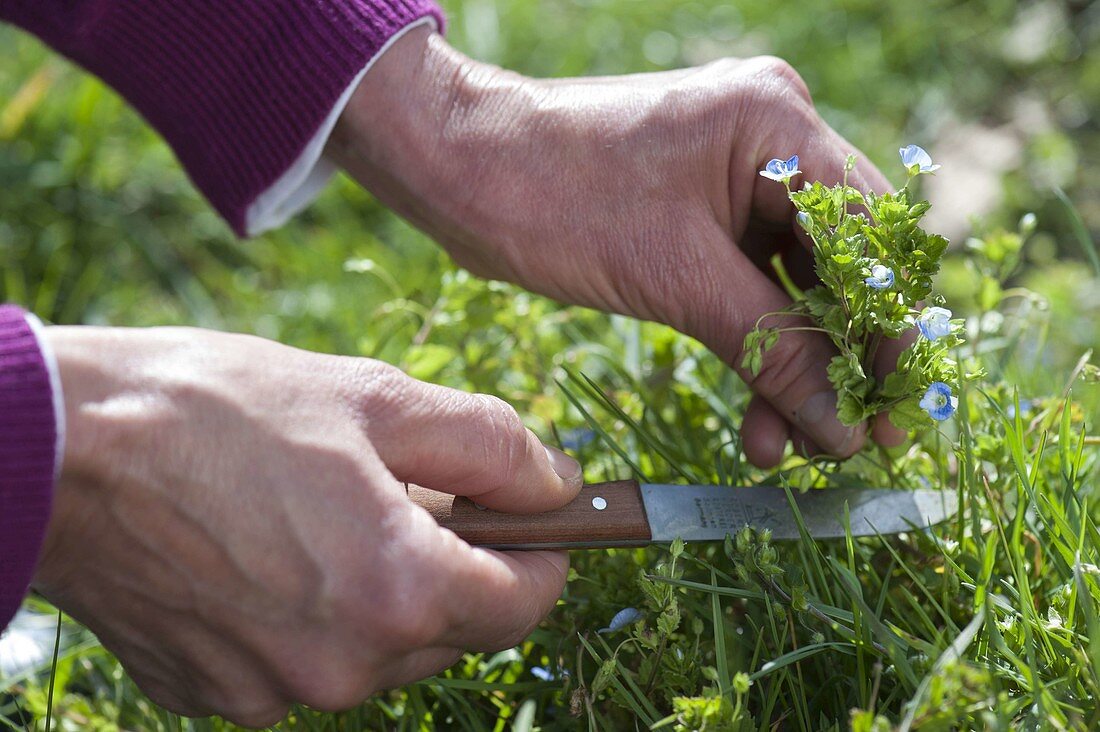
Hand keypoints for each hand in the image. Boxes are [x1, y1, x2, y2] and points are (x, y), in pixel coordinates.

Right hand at [34, 326, 581, 726]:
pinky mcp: (216, 694)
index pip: (524, 602)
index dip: (543, 554)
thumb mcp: (376, 400)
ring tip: (331, 510)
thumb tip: (556, 483)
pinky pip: (304, 660)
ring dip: (383, 588)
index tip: (533, 517)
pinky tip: (272, 549)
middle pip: (453, 628)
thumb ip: (490, 448)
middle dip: (456, 564)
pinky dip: (314, 613)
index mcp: (396, 592)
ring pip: (379, 648)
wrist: (61, 448)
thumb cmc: (218, 412)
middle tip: (416, 491)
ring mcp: (273, 691)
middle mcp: (343, 666)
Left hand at [329, 27, 906, 467]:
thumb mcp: (675, 278)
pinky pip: (747, 291)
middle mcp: (769, 143)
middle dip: (842, 357)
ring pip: (792, 289)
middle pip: (838, 266)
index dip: (889, 323)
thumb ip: (772, 348)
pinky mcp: (698, 219)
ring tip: (790, 447)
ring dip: (794, 369)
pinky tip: (759, 421)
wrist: (459, 173)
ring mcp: (733, 182)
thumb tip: (846, 426)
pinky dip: (753, 351)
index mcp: (777, 125)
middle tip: (861, 440)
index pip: (870, 233)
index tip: (898, 400)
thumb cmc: (556, 199)